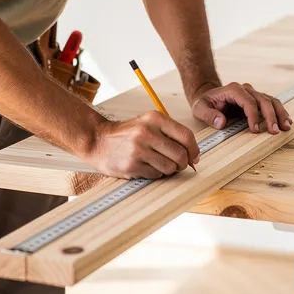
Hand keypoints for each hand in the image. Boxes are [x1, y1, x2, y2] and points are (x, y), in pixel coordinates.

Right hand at [84, 111, 199, 178]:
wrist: (98, 140)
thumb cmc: (128, 134)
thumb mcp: (149, 124)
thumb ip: (171, 134)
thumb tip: (194, 155)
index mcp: (154, 118)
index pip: (186, 136)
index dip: (194, 150)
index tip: (194, 157)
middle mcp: (146, 132)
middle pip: (180, 155)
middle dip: (182, 163)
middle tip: (177, 164)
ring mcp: (138, 149)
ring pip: (169, 167)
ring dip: (168, 169)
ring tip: (157, 163)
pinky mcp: (131, 165)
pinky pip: (156, 175)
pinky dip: (155, 173)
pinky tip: (145, 166)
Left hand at [191, 82, 290, 134]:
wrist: (208, 96)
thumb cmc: (204, 102)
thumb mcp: (199, 108)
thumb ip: (209, 115)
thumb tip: (221, 122)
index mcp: (233, 89)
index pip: (248, 101)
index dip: (253, 115)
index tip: (255, 130)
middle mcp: (246, 89)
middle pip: (263, 100)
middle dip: (271, 116)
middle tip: (275, 131)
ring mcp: (254, 94)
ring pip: (271, 101)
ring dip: (280, 114)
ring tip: (286, 127)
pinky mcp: (258, 100)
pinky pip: (272, 104)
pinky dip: (280, 112)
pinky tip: (287, 122)